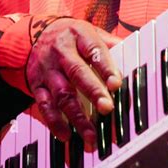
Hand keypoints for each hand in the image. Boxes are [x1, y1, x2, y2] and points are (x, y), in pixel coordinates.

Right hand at [26, 18, 122, 145]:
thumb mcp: (89, 32)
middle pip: (77, 72)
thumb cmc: (71, 36)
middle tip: (107, 109)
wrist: (33, 34)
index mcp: (79, 35)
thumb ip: (110, 44)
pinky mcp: (37, 85)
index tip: (116, 84)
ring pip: (62, 94)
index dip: (106, 67)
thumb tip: (134, 57)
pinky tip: (66, 135)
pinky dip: (55, 122)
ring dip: (77, 116)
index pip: (94, 50)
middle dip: (93, 92)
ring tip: (91, 135)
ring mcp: (47, 70)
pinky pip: (44, 105)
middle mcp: (61, 52)